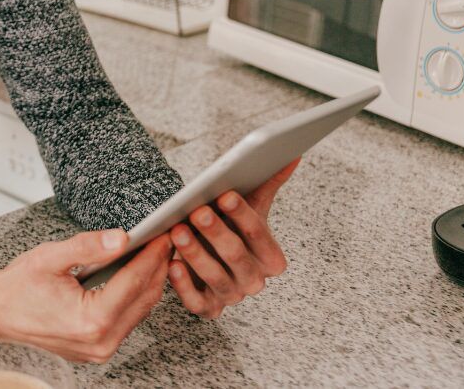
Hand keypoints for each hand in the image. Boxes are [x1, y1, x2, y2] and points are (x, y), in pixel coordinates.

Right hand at [0, 229, 172, 363]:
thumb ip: (88, 247)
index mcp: (91, 320)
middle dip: (157, 267)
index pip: (134, 282)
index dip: (152, 256)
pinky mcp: (97, 350)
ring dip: (149, 283)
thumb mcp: (50, 257)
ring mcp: (100, 350)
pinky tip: (136, 277)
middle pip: (144, 299)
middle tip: (166, 240)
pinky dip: (135, 298)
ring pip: (140, 312)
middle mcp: (100, 342)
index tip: (164, 236)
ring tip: (155, 255)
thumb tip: (122, 238)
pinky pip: (127, 321)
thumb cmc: (17, 288)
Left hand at [167, 157, 299, 318]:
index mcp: (272, 258)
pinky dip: (183, 285)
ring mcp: (231, 296)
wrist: (209, 258)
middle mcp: (255, 281)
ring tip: (177, 230)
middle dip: (217, 232)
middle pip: (237, 256)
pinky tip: (171, 264)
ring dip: (196, 253)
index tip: (225, 194)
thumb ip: (268, 183)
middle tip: (197, 211)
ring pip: (215, 277)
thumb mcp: (249, 208)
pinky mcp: (208, 309)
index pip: (259, 236)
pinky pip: (197, 302)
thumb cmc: (230, 229)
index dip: (243, 215)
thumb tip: (291, 155)